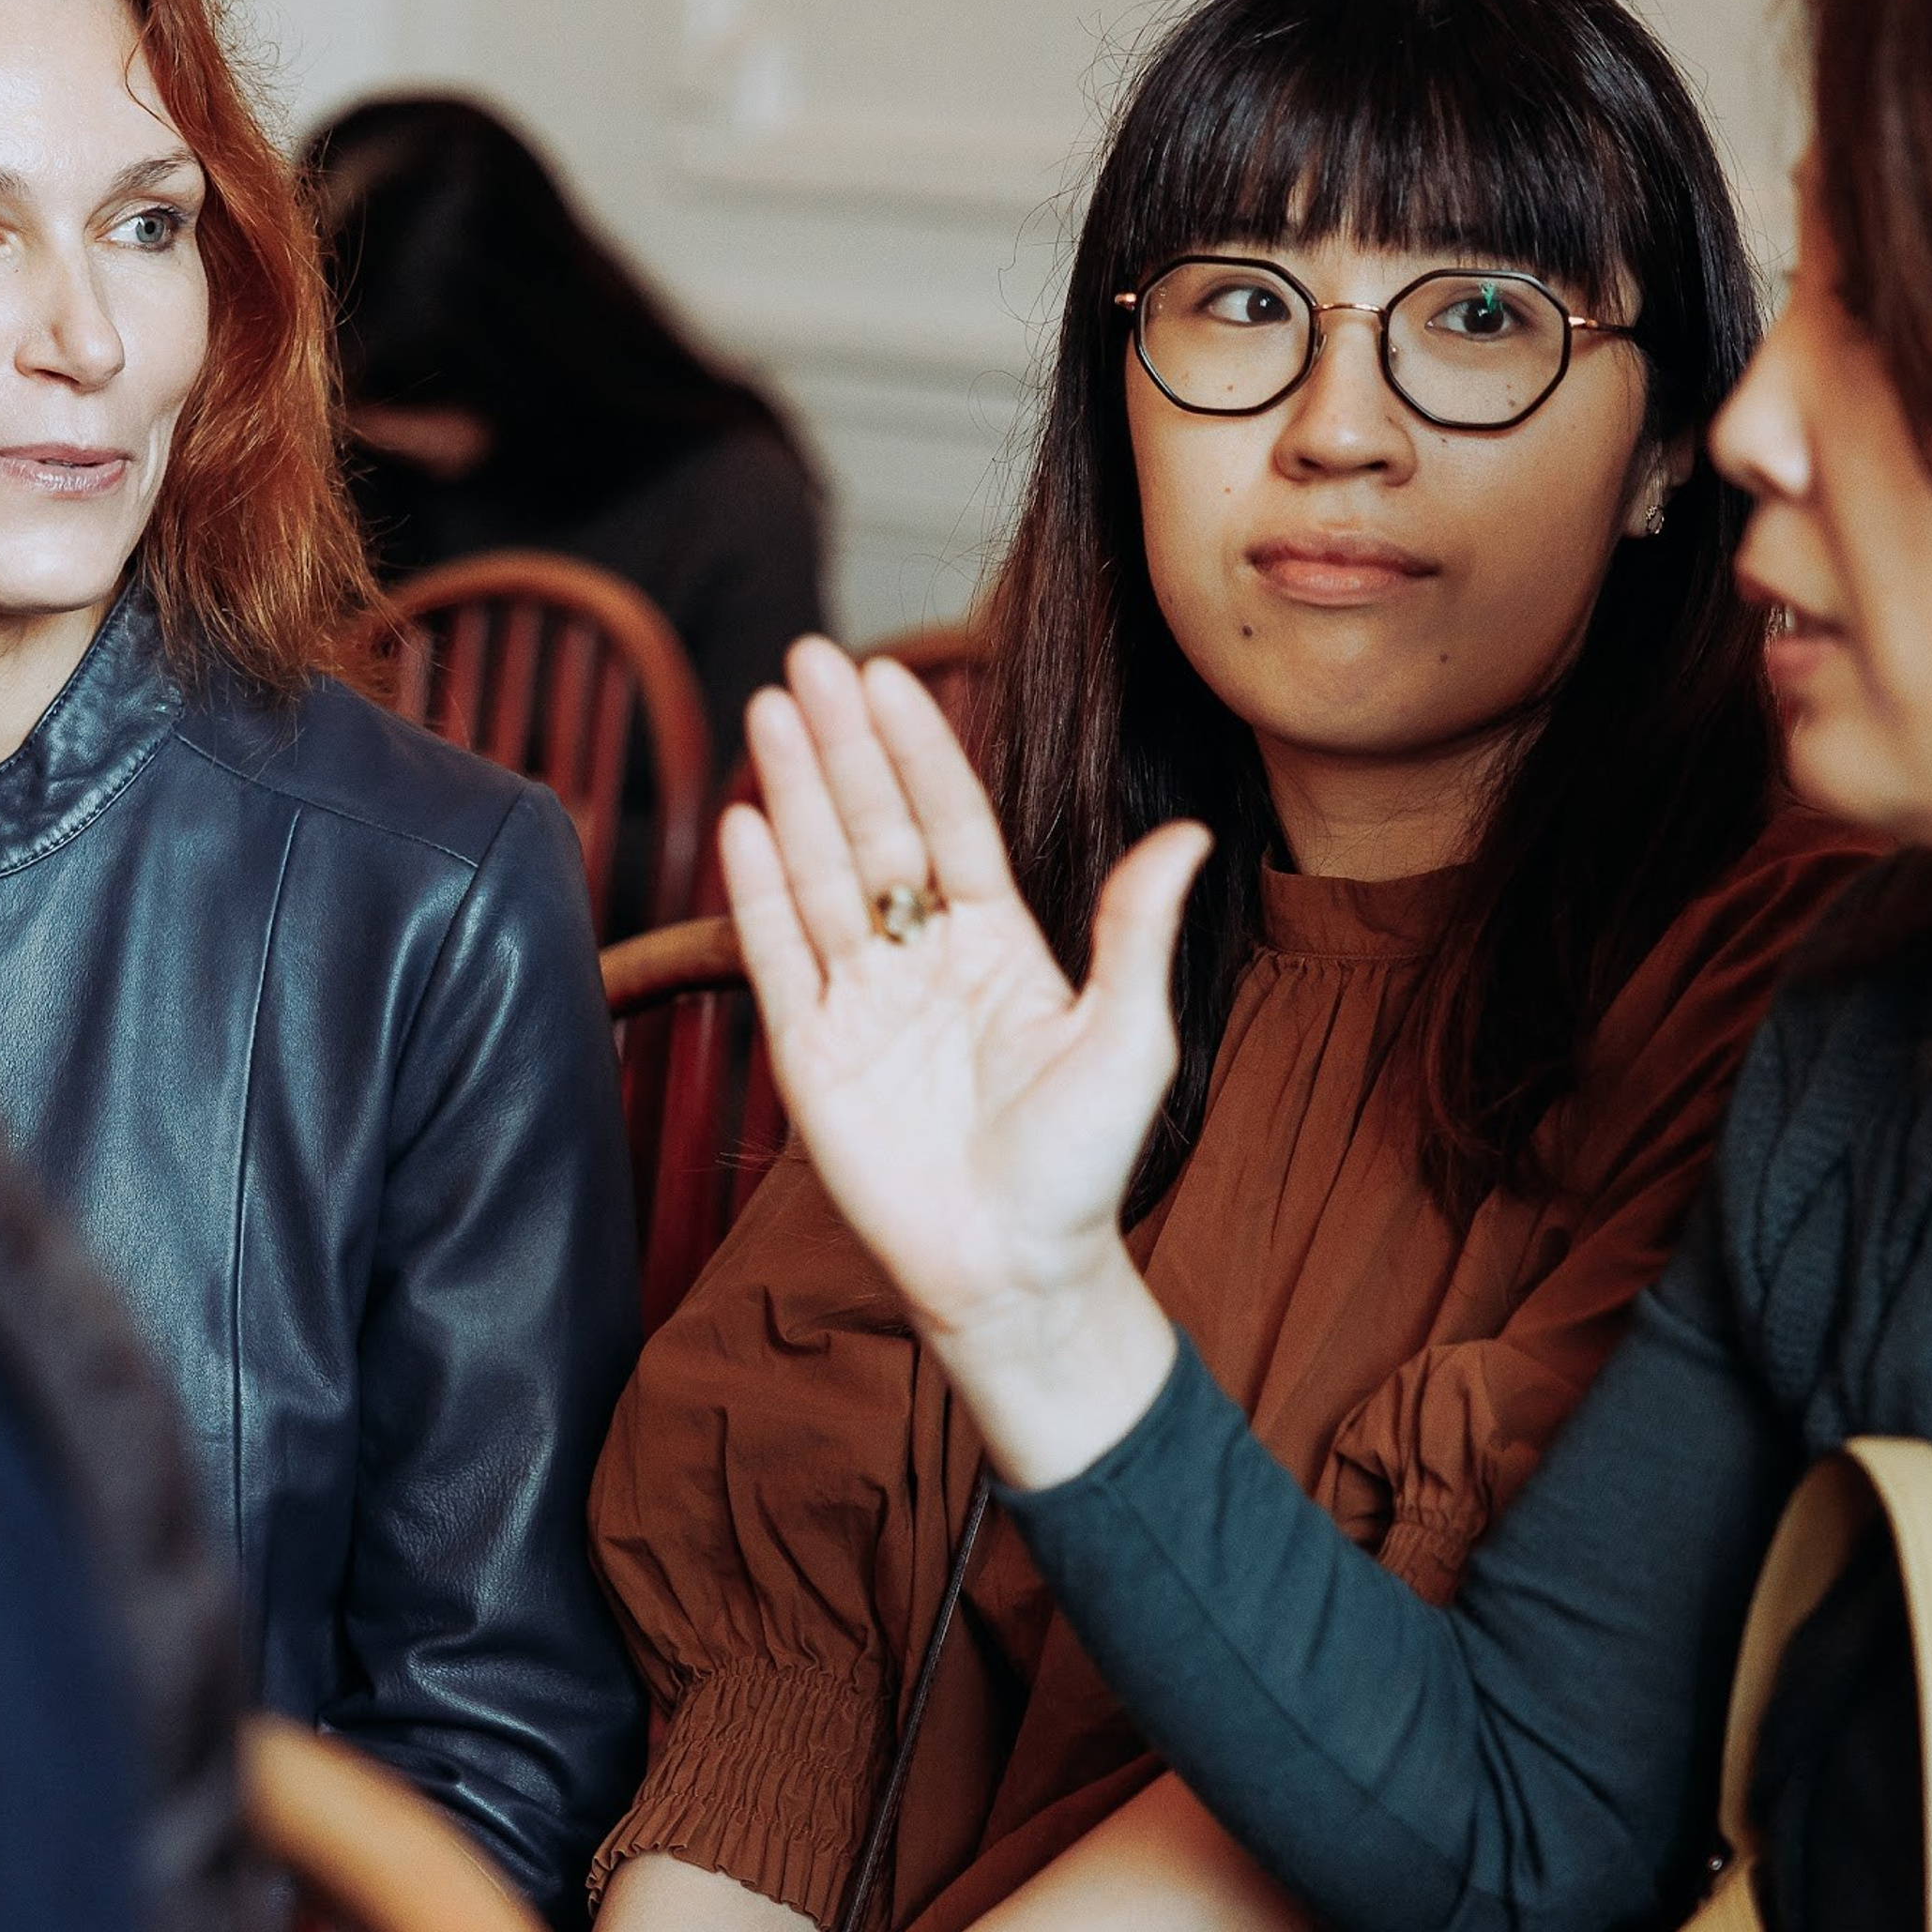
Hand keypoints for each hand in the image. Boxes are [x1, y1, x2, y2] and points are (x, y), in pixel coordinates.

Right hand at [721, 638, 1204, 1480]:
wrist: (1016, 1272)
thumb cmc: (1084, 1163)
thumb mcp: (1129, 1036)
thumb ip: (1135, 929)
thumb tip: (1190, 832)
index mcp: (999, 943)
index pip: (950, 821)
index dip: (918, 748)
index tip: (888, 674)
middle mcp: (923, 958)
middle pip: (873, 828)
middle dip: (840, 743)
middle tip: (807, 659)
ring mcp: (861, 1001)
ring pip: (819, 874)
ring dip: (793, 792)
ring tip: (767, 709)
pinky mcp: (810, 1055)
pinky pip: (776, 957)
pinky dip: (755, 892)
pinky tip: (741, 823)